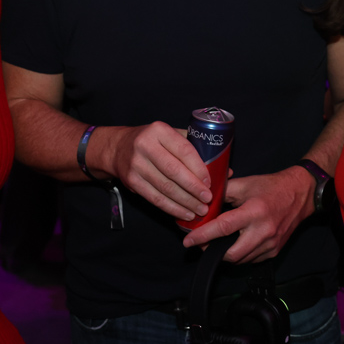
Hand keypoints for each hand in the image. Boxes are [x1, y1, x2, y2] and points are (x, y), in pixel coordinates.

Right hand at [93, 121, 211, 220]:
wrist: (118, 148)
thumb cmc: (153, 141)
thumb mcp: (170, 135)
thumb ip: (196, 149)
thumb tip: (225, 170)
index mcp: (159, 130)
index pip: (184, 150)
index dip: (199, 168)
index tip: (210, 181)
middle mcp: (145, 145)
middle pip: (174, 171)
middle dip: (194, 188)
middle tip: (208, 199)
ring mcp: (136, 164)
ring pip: (165, 187)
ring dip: (185, 202)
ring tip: (200, 210)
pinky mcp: (131, 181)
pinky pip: (155, 198)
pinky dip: (171, 208)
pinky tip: (184, 213)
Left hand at [181, 166, 312, 262]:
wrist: (300, 194)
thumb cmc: (271, 187)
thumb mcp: (245, 184)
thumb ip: (222, 193)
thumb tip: (204, 203)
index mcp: (254, 212)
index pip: (223, 228)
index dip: (203, 235)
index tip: (188, 241)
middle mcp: (263, 231)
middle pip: (231, 253)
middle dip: (212, 251)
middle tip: (201, 243)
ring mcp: (270, 244)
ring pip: (241, 259)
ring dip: (226, 254)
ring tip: (217, 242)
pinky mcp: (275, 251)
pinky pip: (251, 259)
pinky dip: (240, 254)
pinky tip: (236, 243)